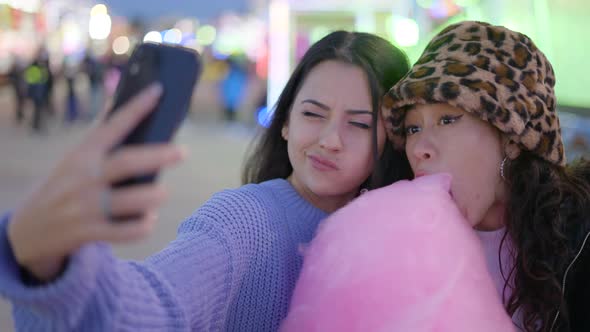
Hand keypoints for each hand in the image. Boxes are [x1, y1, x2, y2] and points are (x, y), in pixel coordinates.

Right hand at [7, 83, 186, 280]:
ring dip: (154, 196)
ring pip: (132, 200)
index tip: (158, 91)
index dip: (136, 108)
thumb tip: (128, 110)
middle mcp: (84, 178)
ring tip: (162, 193)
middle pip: (126, 163)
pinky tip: (148, 219)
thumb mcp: (74, 161)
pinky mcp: (89, 232)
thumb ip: (101, 143)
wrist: (27, 231)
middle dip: (158, 156)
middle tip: (182, 152)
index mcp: (82, 154)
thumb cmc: (63, 188)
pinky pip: (126, 231)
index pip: (112, 126)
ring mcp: (85, 206)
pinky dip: (143, 226)